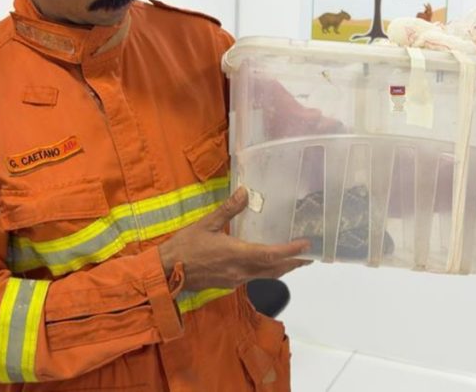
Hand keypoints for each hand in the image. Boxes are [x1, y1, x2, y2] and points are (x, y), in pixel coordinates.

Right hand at [158, 187, 311, 291]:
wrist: (166, 273)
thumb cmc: (184, 247)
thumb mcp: (206, 223)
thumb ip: (228, 209)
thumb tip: (245, 191)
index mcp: (236, 255)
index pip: (270, 255)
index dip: (290, 251)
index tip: (306, 246)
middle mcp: (240, 271)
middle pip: (274, 270)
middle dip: (293, 263)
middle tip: (309, 255)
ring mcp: (235, 280)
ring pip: (266, 276)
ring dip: (282, 268)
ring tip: (295, 260)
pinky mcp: (229, 284)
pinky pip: (255, 277)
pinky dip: (267, 270)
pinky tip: (267, 262)